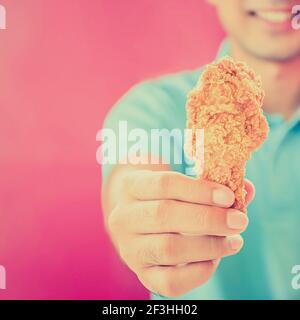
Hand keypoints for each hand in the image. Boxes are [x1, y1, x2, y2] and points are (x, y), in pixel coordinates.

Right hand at [107, 169, 253, 296]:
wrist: (137, 220)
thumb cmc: (163, 197)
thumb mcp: (177, 183)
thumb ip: (211, 185)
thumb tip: (247, 190)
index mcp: (131, 186)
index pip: (164, 184)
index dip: (199, 190)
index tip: (228, 196)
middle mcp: (124, 217)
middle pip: (164, 215)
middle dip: (208, 219)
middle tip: (239, 221)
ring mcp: (130, 249)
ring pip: (169, 248)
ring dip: (210, 246)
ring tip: (233, 241)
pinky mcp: (142, 274)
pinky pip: (171, 282)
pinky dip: (200, 271)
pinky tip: (214, 259)